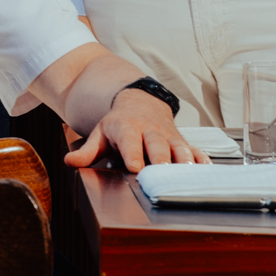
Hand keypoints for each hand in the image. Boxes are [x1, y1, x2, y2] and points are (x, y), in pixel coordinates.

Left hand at [64, 88, 199, 172]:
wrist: (140, 103)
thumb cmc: (119, 124)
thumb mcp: (100, 134)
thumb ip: (87, 151)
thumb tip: (69, 162)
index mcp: (127, 128)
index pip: (129, 141)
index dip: (133, 154)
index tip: (135, 167)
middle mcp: (150, 131)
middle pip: (157, 145)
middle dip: (161, 158)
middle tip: (163, 171)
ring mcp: (168, 136)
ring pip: (178, 147)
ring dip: (184, 159)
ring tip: (189, 172)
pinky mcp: (182, 140)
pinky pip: (194, 149)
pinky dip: (201, 158)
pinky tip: (205, 168)